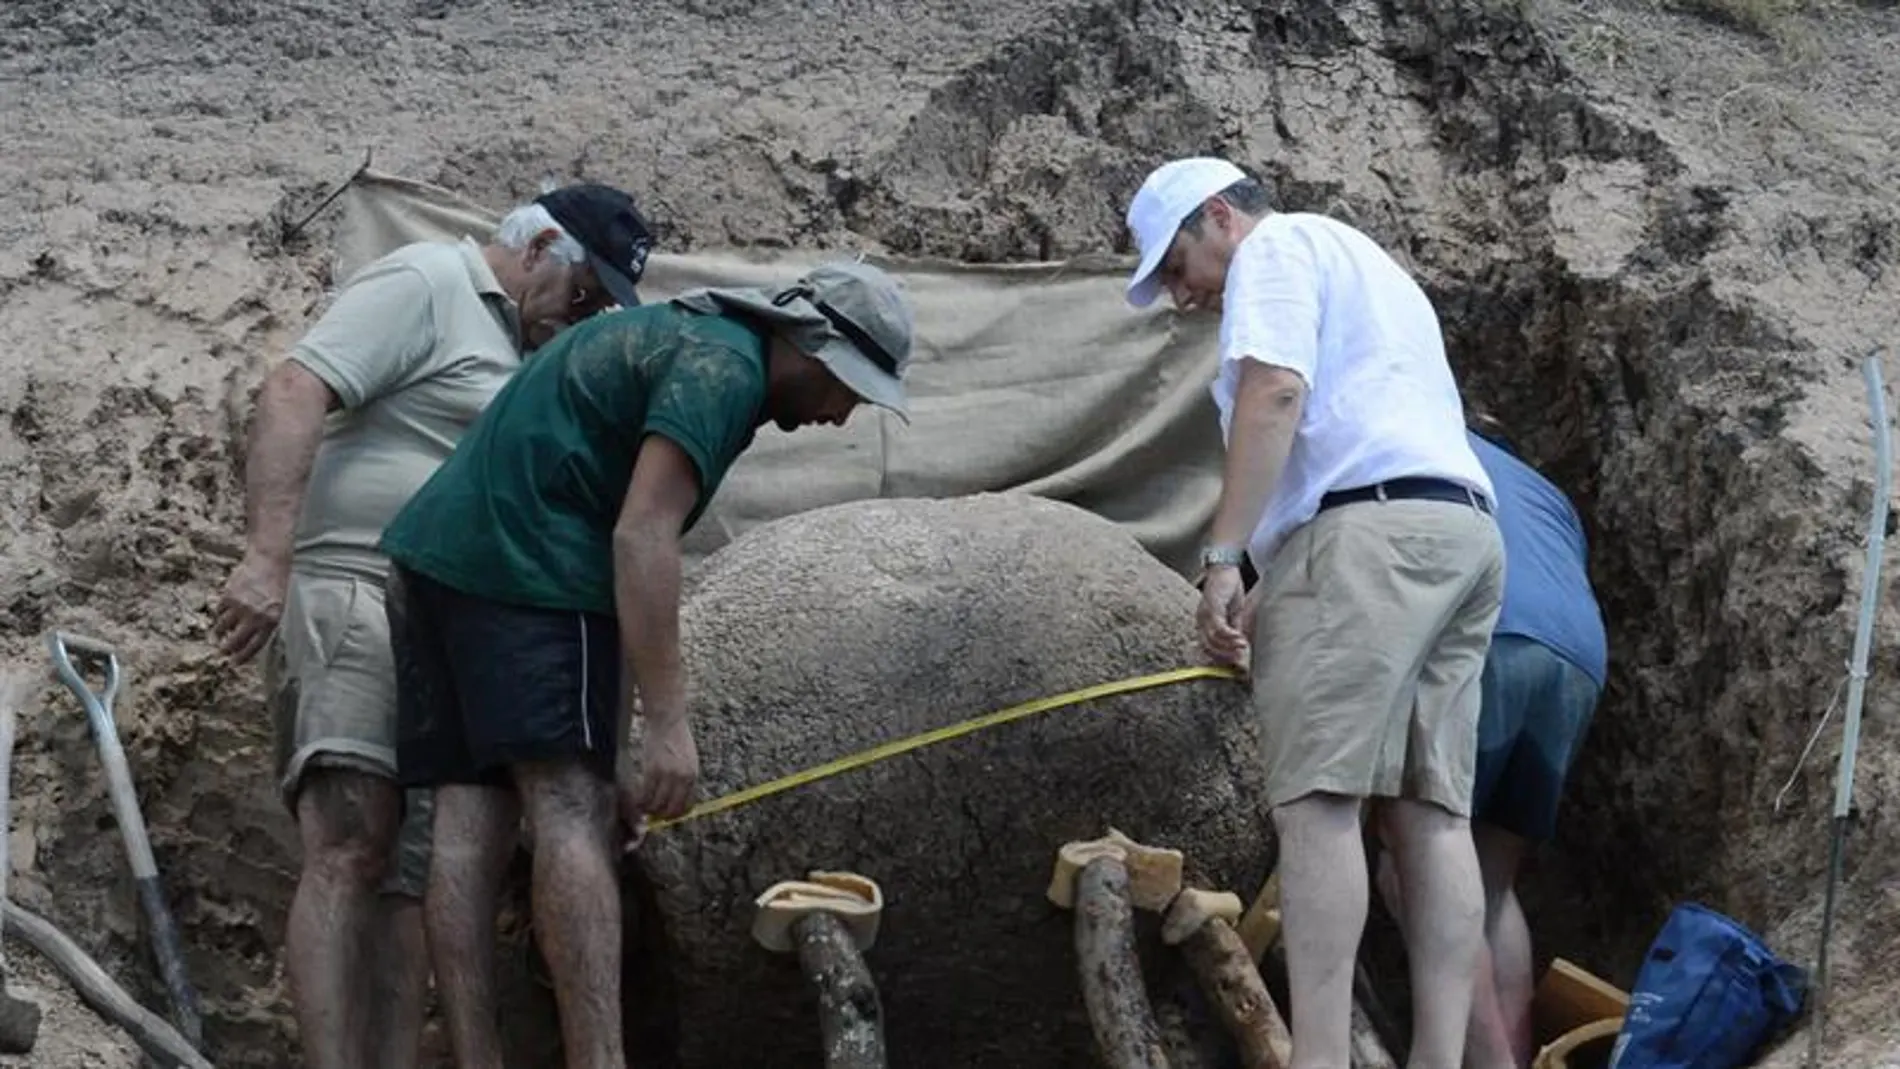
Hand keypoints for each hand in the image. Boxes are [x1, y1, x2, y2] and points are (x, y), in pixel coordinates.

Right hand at [213, 549, 289, 663]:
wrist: (269, 562)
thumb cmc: (275, 587)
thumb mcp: (277, 608)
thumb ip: (265, 624)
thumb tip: (250, 641)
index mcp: (270, 622)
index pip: (254, 646)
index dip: (242, 657)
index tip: (234, 663)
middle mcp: (255, 617)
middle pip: (235, 641)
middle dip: (226, 649)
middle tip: (222, 652)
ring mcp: (240, 607)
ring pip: (223, 627)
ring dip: (220, 633)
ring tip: (219, 634)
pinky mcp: (228, 596)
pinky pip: (219, 611)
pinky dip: (219, 613)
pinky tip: (222, 613)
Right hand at [629, 713, 698, 824]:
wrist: (667, 722)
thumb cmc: (678, 741)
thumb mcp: (690, 761)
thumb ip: (685, 780)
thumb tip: (678, 800)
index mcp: (693, 776)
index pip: (686, 805)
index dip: (675, 814)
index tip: (667, 816)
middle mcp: (682, 777)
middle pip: (671, 808)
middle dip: (661, 815)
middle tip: (654, 815)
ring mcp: (667, 774)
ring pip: (656, 804)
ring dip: (649, 810)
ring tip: (644, 808)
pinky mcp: (651, 770)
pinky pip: (645, 793)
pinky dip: (641, 801)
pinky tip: (638, 800)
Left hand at [1197, 565, 1249, 669]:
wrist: (1226, 568)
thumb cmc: (1229, 590)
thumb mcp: (1234, 613)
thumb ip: (1235, 629)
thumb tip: (1241, 647)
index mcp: (1204, 623)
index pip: (1207, 647)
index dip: (1220, 658)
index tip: (1234, 664)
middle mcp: (1201, 620)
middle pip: (1208, 646)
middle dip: (1224, 655)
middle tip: (1240, 660)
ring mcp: (1204, 613)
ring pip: (1213, 638)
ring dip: (1228, 646)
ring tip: (1242, 648)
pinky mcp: (1211, 606)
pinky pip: (1218, 626)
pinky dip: (1229, 635)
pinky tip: (1239, 638)